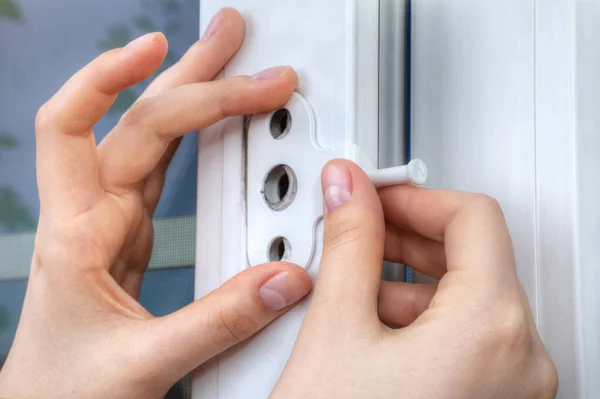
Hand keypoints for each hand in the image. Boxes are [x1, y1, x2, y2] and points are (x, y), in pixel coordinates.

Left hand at [0, 8, 310, 398]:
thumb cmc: (65, 389)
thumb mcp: (144, 365)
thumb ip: (218, 323)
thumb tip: (281, 280)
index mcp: (76, 235)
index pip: (72, 128)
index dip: (105, 78)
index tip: (152, 48)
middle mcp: (91, 215)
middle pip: (135, 122)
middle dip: (189, 77)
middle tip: (233, 45)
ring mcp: (112, 221)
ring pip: (150, 138)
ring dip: (190, 95)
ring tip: (230, 66)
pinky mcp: (131, 234)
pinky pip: (162, 170)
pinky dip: (192, 138)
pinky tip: (212, 121)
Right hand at [271, 160, 557, 398]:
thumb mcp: (336, 331)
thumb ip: (348, 244)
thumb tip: (348, 191)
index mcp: (493, 330)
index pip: (472, 217)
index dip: (415, 196)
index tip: (373, 195)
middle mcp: (520, 362)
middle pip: (472, 257)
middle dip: (406, 237)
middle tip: (356, 228)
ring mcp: (510, 388)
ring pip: (465, 300)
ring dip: (407, 281)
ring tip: (351, 285)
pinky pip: (464, 339)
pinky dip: (419, 321)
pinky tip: (371, 329)